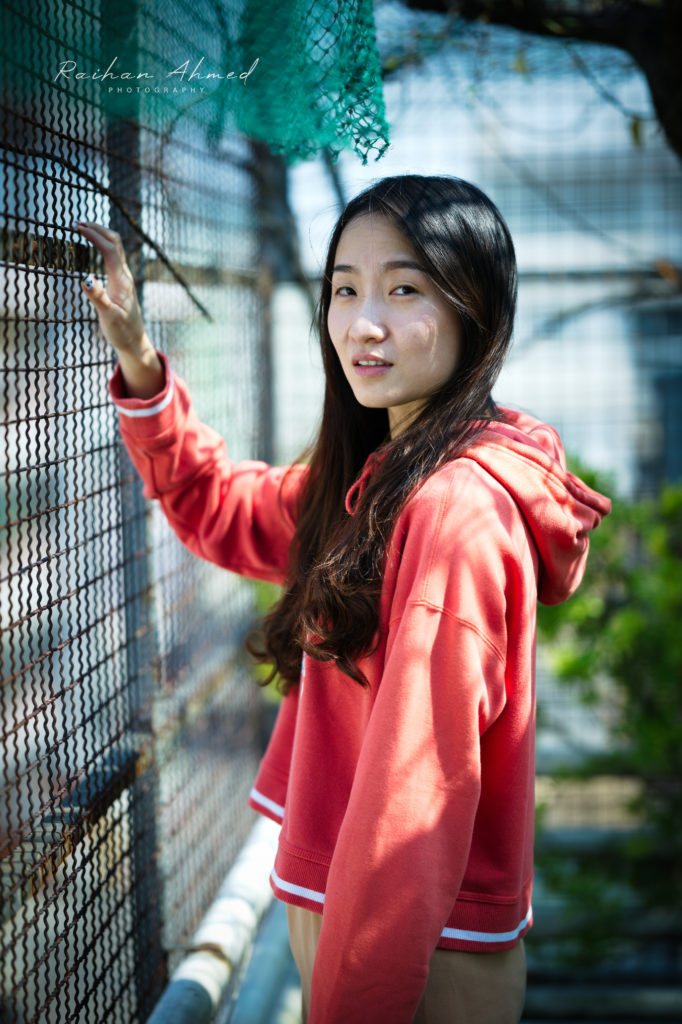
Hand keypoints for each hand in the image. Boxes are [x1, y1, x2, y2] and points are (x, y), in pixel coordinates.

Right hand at [74, 222, 164, 397]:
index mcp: (122, 280)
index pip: (109, 249)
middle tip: (77, 223)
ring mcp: (123, 278)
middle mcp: (124, 275)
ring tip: (82, 228)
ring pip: (115, 248)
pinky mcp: (120, 282)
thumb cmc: (122, 331)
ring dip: (100, 235)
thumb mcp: (108, 316)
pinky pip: (112, 256)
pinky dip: (102, 245)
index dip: (94, 235)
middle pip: (115, 242)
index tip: (77, 227)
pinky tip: (93, 245)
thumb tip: (85, 279)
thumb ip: (97, 297)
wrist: (134, 342)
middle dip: (98, 229)